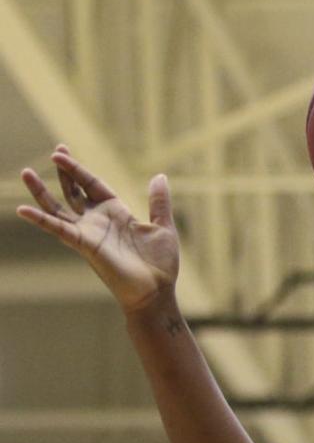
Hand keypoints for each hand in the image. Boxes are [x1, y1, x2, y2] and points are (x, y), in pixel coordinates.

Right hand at [17, 147, 178, 313]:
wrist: (157, 291)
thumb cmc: (161, 265)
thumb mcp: (163, 227)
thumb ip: (159, 202)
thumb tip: (159, 176)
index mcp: (116, 213)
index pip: (92, 184)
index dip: (77, 169)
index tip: (60, 151)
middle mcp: (98, 221)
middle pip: (74, 191)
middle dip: (64, 172)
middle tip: (55, 151)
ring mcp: (89, 233)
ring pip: (58, 208)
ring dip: (41, 192)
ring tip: (25, 173)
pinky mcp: (84, 245)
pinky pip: (58, 229)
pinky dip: (41, 220)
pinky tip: (23, 210)